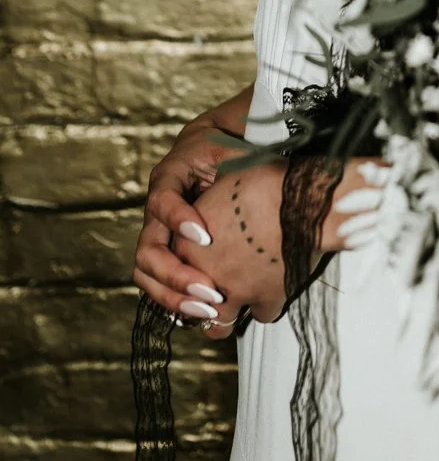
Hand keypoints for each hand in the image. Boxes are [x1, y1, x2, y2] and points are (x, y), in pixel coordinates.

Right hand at [133, 115, 245, 321]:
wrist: (209, 147)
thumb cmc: (225, 148)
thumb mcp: (233, 147)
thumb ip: (241, 158)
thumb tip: (269, 167)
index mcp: (169, 178)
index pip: (162, 200)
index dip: (178, 219)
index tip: (205, 236)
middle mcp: (156, 210)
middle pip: (147, 249)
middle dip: (175, 274)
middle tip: (210, 291)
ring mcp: (157, 233)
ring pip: (146, 272)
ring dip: (173, 295)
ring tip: (207, 309)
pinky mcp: (166, 251)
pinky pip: (157, 282)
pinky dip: (175, 300)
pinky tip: (201, 313)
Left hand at [171, 156, 389, 341]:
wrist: (298, 200)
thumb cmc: (264, 182)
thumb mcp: (226, 182)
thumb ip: (212, 202)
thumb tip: (218, 190)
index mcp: (187, 243)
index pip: (174, 266)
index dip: (187, 267)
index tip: (201, 266)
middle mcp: (203, 271)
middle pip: (189, 303)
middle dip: (199, 304)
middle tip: (211, 297)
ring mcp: (233, 291)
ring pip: (219, 323)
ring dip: (225, 316)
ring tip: (238, 305)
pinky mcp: (264, 300)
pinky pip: (261, 314)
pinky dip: (267, 305)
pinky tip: (274, 291)